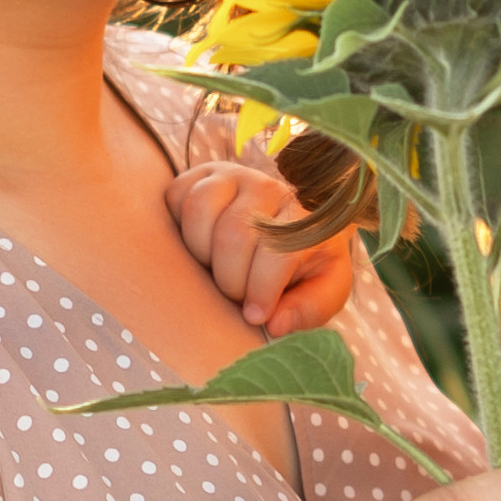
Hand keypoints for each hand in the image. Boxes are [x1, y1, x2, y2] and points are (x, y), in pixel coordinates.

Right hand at [165, 157, 355, 333]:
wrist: (288, 224)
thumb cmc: (306, 263)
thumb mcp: (324, 290)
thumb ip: (309, 309)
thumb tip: (275, 325)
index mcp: (304, 217)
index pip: (278, 251)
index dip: (261, 291)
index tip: (256, 316)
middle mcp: (269, 188)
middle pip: (233, 234)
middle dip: (229, 279)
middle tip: (235, 296)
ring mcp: (233, 176)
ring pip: (199, 209)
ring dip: (200, 252)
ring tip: (215, 270)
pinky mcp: (202, 174)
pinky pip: (176, 195)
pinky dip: (179, 226)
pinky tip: (200, 245)